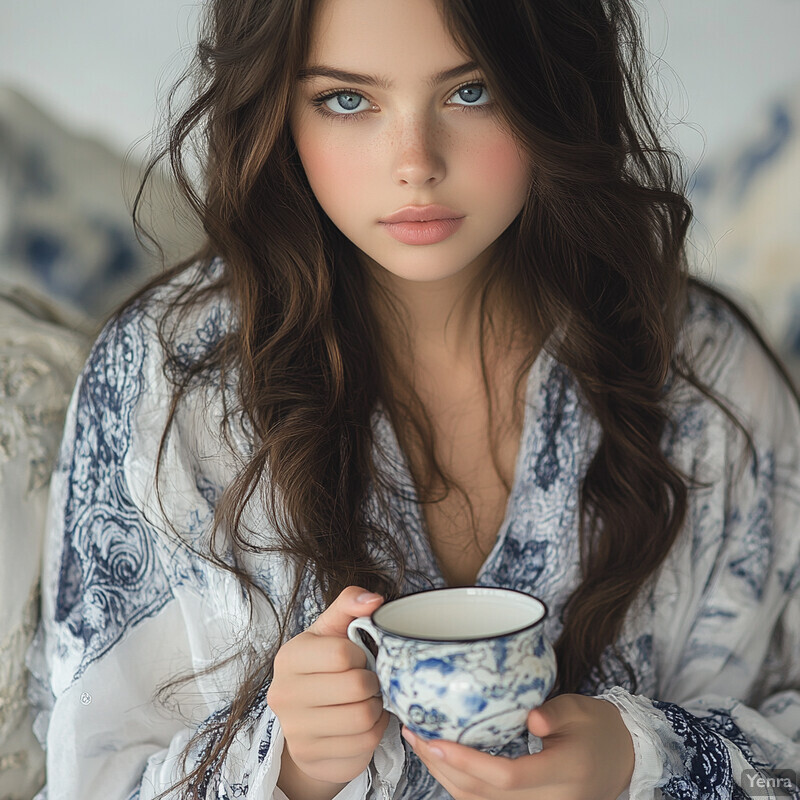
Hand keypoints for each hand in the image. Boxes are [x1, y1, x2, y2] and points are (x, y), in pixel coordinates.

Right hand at [267, 586, 388, 793]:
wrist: (309, 719)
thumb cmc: (325, 666)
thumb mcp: (333, 630)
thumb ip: (350, 604)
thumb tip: (374, 600)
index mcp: (289, 657)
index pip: (341, 654)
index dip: (360, 654)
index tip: (358, 657)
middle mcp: (283, 695)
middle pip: (355, 687)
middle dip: (372, 682)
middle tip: (368, 681)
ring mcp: (295, 731)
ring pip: (363, 717)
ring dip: (376, 707)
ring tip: (367, 699)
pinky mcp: (311, 758)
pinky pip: (364, 744)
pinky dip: (375, 731)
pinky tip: (365, 721)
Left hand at [401, 694, 634, 799]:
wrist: (623, 759)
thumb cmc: (599, 727)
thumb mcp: (581, 709)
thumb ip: (555, 712)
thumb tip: (530, 718)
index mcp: (564, 775)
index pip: (508, 777)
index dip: (468, 762)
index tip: (436, 740)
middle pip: (484, 795)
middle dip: (443, 767)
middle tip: (414, 733)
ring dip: (445, 777)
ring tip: (419, 743)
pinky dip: (459, 784)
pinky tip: (442, 759)